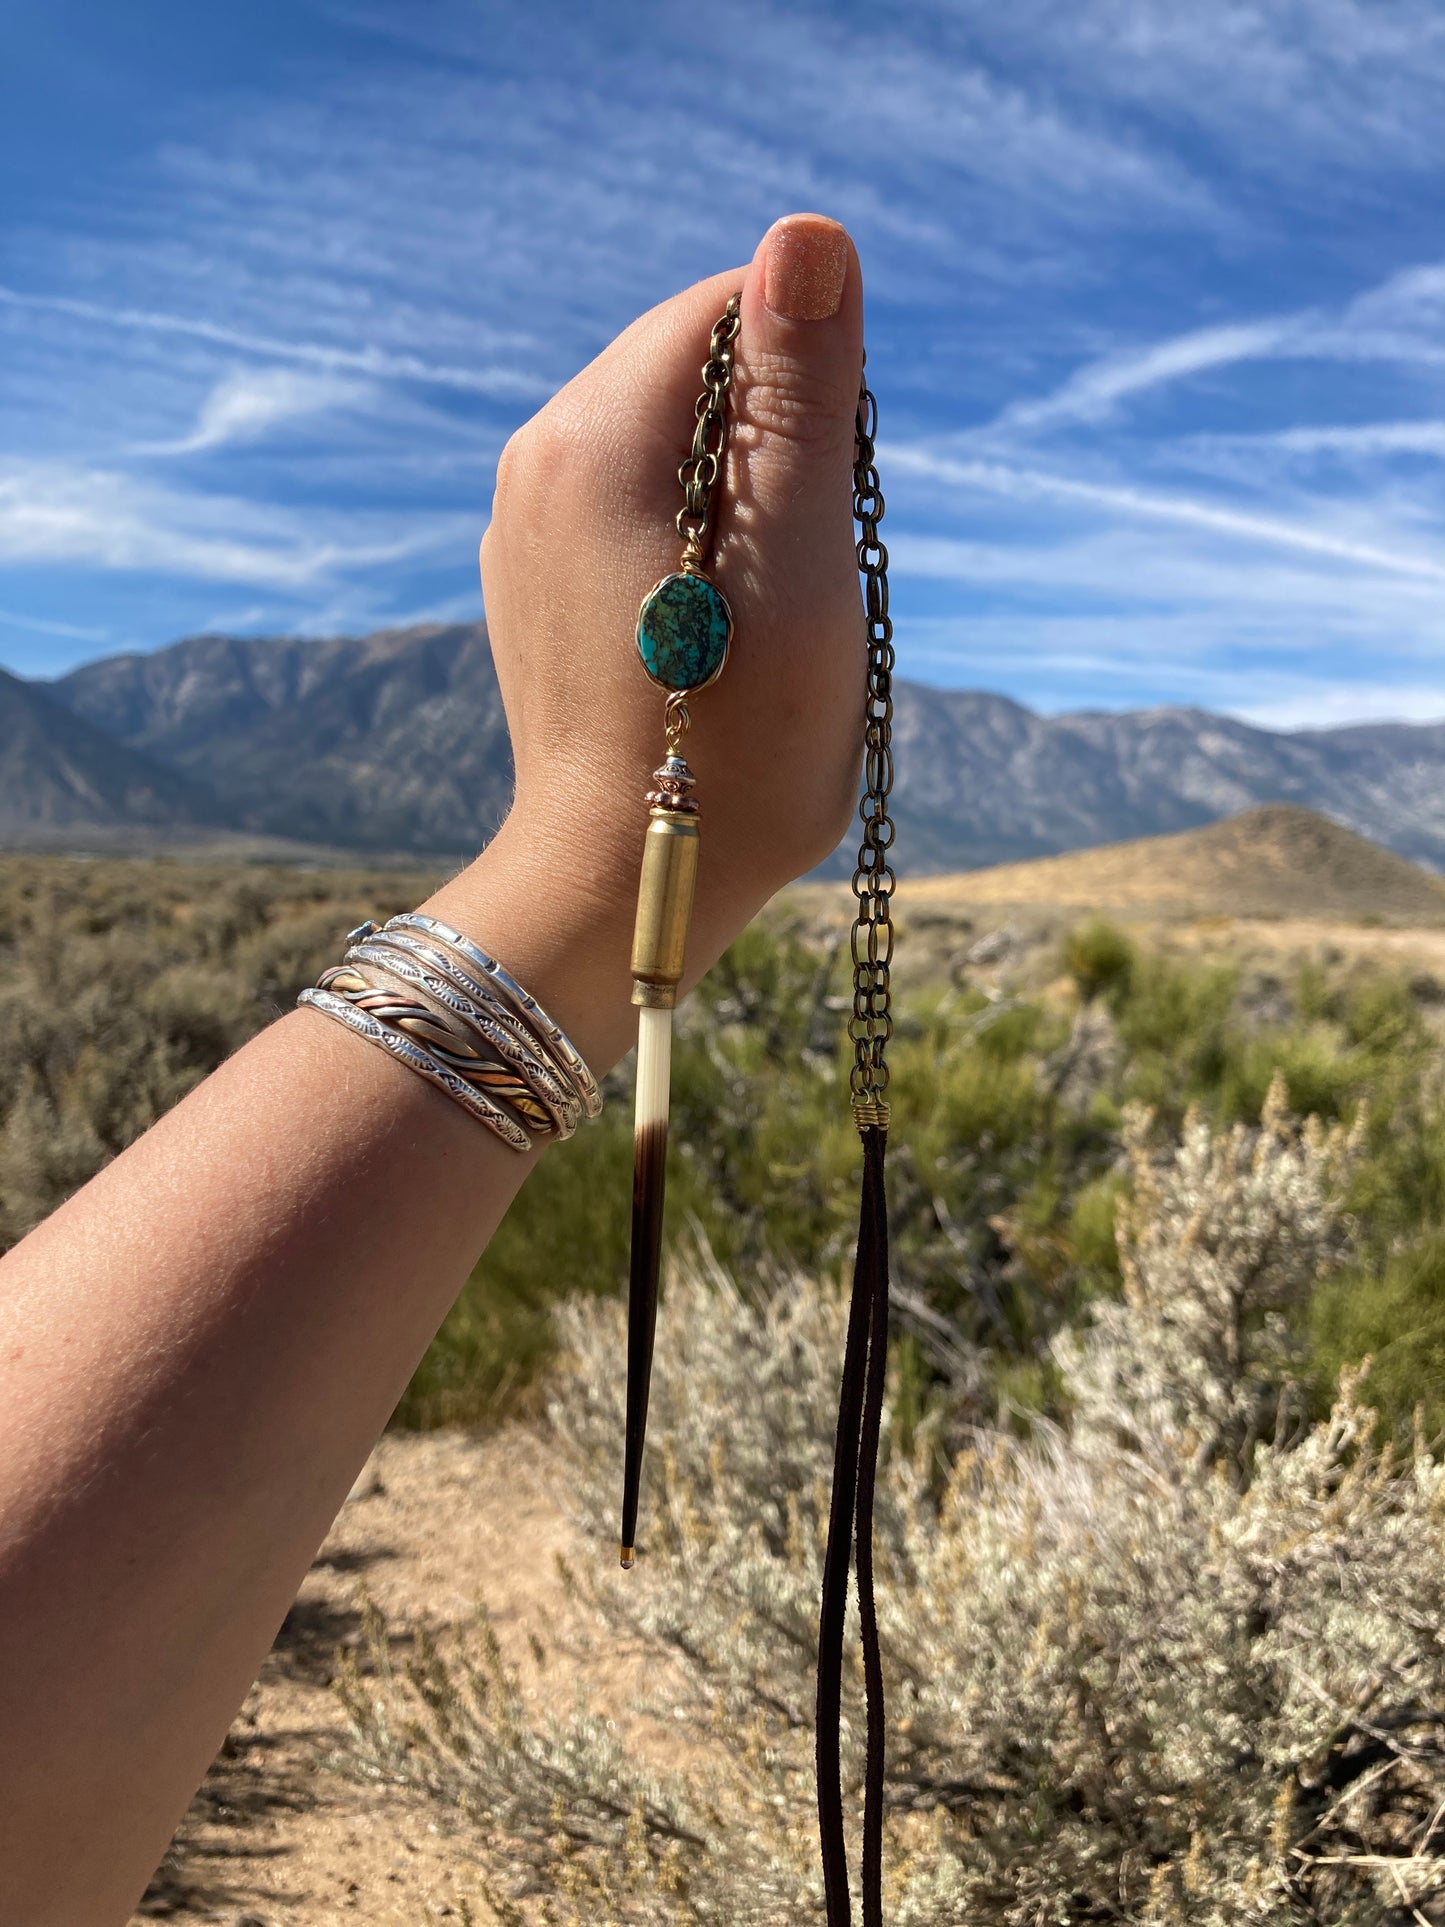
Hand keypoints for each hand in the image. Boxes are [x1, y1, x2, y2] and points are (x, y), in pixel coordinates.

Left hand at [433, 215, 866, 1067]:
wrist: (622, 885)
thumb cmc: (732, 742)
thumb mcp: (797, 559)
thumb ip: (801, 391)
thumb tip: (808, 235)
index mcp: (596, 433)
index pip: (730, 310)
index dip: (812, 390)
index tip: (821, 508)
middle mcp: (537, 458)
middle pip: (698, 373)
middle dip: (774, 448)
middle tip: (793, 578)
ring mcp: (523, 525)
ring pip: (671, 444)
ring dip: (737, 503)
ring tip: (749, 619)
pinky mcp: (533, 581)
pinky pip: (633, 511)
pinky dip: (690, 546)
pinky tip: (702, 638)